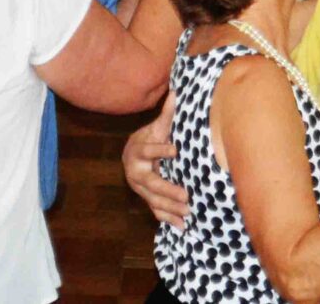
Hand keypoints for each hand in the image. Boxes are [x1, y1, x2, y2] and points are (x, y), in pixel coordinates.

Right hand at [122, 103, 190, 228]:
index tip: (175, 149)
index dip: (161, 149)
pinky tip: (182, 227)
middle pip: (152, 182)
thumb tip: (176, 92)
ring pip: (153, 200)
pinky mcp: (146, 198)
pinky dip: (168, 219)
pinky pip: (155, 211)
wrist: (131, 154)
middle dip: (168, 190)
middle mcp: (136, 172)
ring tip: (188, 211)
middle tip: (186, 195)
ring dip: (170, 208)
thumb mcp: (156, 127)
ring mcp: (140, 188)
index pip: (149, 150)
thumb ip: (166, 114)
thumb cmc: (148, 138)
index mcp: (138, 151)